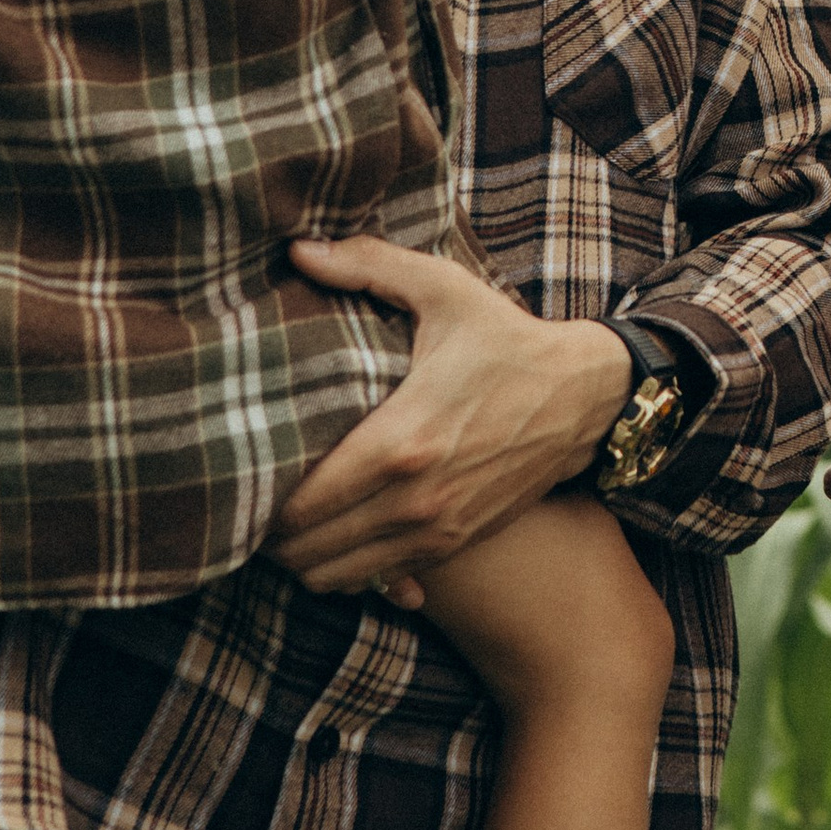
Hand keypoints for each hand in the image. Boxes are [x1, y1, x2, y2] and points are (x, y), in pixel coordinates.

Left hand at [271, 236, 630, 593]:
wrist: (583, 396)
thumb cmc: (507, 339)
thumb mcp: (443, 289)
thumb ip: (367, 265)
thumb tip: (298, 249)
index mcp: (401, 441)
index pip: (301, 501)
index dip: (258, 495)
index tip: (247, 466)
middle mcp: (415, 499)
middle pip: (306, 549)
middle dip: (269, 529)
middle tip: (253, 491)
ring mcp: (436, 529)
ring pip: (334, 575)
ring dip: (301, 555)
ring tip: (287, 517)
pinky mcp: (453, 543)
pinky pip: (376, 580)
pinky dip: (345, 568)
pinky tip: (337, 533)